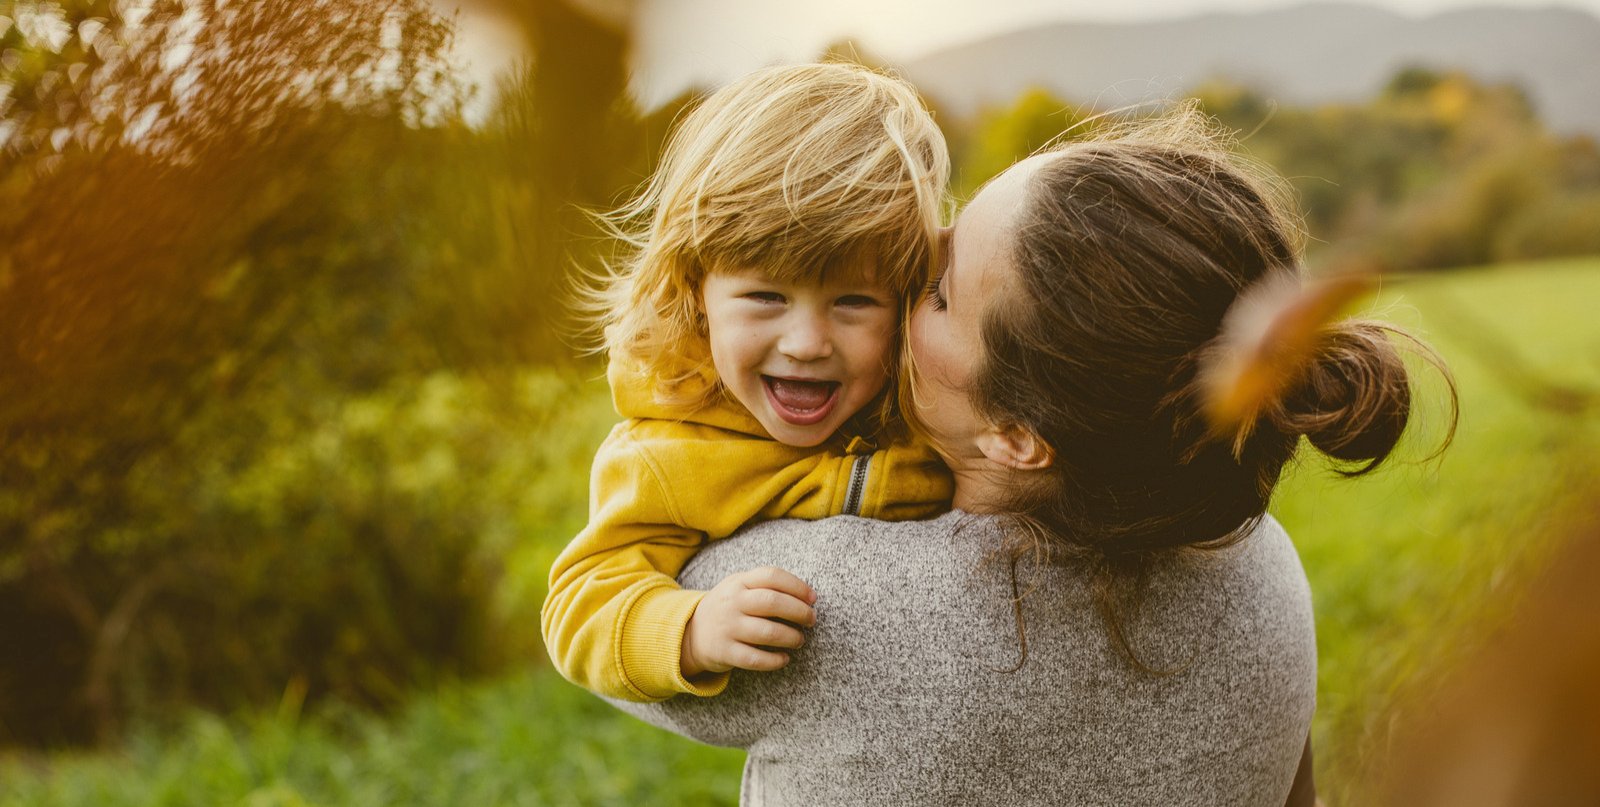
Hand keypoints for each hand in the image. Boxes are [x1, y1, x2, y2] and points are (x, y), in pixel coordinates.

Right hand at [680, 566, 816, 678]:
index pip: (772, 576)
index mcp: (739, 582)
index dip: (797, 586)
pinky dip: (775, 660)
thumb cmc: (728, 607)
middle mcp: (732, 603)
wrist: (689, 633)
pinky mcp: (724, 652)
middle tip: (812, 620)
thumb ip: (766, 585)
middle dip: (799, 612)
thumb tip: (806, 596)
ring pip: (768, 632)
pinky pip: (755, 659)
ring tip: (799, 640)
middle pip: (773, 602)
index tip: (813, 598)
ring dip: (791, 637)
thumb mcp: (738, 587)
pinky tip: (784, 659)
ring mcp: (727, 627)